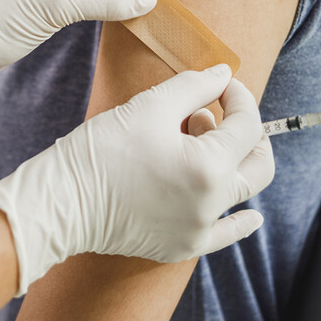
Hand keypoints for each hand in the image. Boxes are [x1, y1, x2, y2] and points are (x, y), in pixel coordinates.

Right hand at [0, 66, 274, 294]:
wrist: (61, 202)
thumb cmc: (100, 151)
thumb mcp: (150, 106)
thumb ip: (194, 86)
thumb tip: (224, 74)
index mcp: (208, 166)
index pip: (247, 125)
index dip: (238, 97)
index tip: (222, 84)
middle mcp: (212, 203)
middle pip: (258, 164)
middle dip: (249, 132)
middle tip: (225, 113)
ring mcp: (199, 230)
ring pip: (242, 195)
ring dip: (234, 163)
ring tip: (200, 142)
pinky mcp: (182, 246)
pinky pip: (224, 233)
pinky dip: (239, 222)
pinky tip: (250, 217)